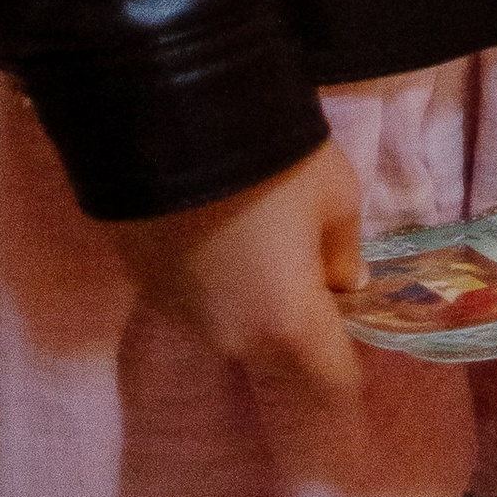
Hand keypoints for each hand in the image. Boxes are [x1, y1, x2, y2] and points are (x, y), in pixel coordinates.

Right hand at [112, 138, 369, 465]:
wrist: (170, 118)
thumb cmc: (274, 160)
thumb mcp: (336, 192)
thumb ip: (345, 250)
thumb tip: (343, 282)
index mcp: (287, 326)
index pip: (335, 378)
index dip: (350, 352)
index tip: (349, 311)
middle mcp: (232, 340)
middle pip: (279, 350)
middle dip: (296, 315)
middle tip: (301, 251)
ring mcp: (182, 318)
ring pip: (234, 324)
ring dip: (249, 295)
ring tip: (247, 230)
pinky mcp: (146, 288)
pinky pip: (195, 297)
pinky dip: (209, 275)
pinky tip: (206, 225)